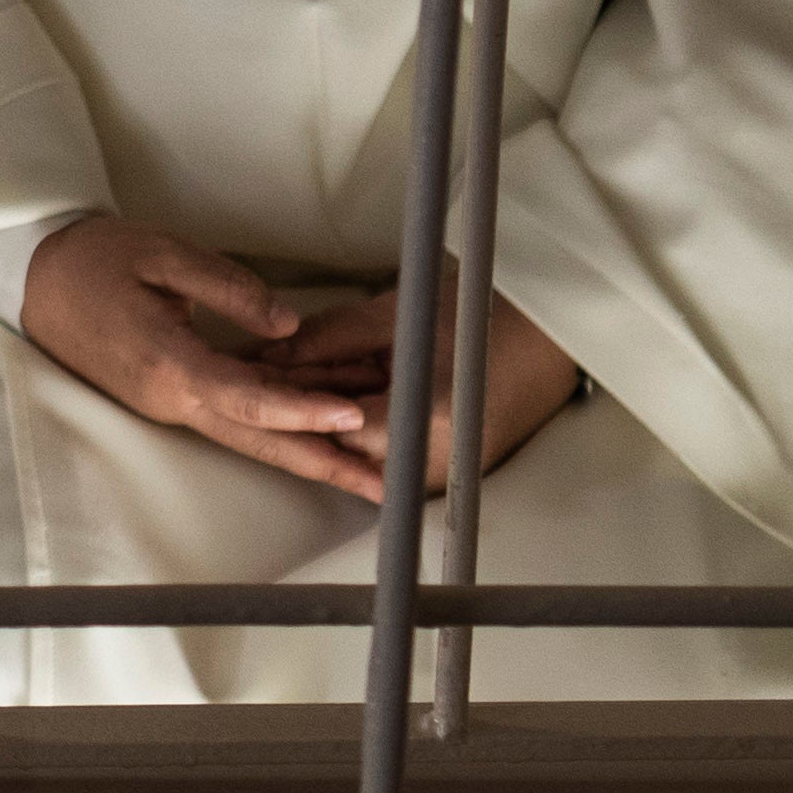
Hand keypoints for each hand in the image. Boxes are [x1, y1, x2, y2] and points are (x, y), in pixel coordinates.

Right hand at [8, 221, 402, 500]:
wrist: (36, 283)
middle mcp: (173, 400)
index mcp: (169, 365)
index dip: (303, 410)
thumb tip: (289, 326)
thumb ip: (229, 288)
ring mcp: (171, 406)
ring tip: (366, 473)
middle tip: (383, 486)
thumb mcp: (161, 255)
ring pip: (251, 439)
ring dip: (309, 455)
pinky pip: (234, 422)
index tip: (354, 417)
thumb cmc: (95, 260)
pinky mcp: (173, 400)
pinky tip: (316, 435)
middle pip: (260, 441)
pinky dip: (280, 432)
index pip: (249, 399)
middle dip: (324, 464)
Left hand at [265, 268, 586, 495]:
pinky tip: (337, 401)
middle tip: (249, 383)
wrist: (550, 342)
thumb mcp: (396, 316)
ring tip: (282, 388)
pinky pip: (386, 461)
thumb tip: (271, 354)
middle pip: (337, 445)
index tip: (242, 379)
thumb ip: (328, 338)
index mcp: (422, 415)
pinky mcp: (445, 477)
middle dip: (294, 413)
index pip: (327, 420)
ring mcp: (441, 475)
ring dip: (323, 424)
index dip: (281, 396)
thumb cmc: (481, 315)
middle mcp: (431, 459)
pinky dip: (357, 432)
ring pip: (358, 457)